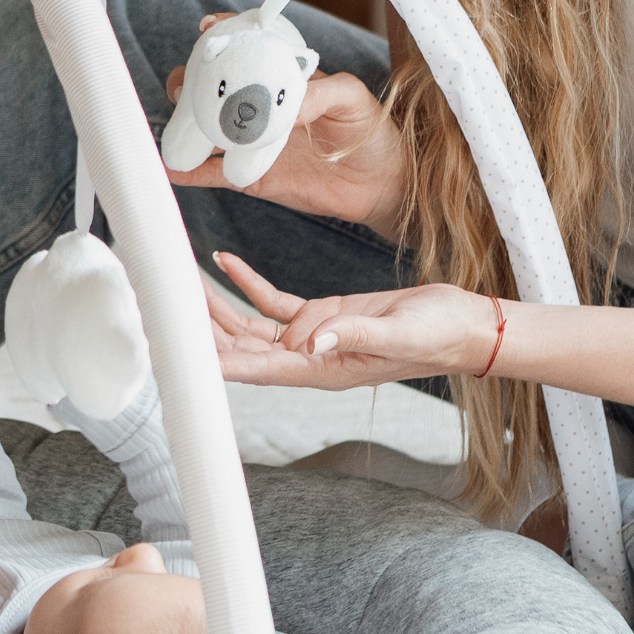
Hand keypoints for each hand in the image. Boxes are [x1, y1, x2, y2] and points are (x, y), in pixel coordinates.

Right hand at [165, 17, 407, 234]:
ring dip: (183, 123)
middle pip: (213, 86)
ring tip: (174, 126)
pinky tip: (170, 168)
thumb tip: (283, 105)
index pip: (248, 49)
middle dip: (190, 80)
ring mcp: (252, 142)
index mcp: (284, 78)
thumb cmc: (372, 133)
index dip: (224, 34)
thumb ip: (320, 93)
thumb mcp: (353, 100)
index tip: (208, 28)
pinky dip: (188, 171)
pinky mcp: (250, 176)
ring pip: (206, 127)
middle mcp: (261, 106)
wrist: (380, 186)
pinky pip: (212, 172)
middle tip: (186, 87)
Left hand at [208, 251, 492, 390]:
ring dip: (218, 306)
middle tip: (169, 307)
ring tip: (184, 282)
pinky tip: (226, 263)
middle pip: (243, 348)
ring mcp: (314, 337)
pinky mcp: (323, 315)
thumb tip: (309, 342)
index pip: (259, 370)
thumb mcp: (399, 334)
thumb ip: (353, 337)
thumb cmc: (440, 335)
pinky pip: (274, 303)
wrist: (464, 324)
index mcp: (323, 370)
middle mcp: (310, 358)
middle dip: (206, 331)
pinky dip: (248, 284)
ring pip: (251, 325)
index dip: (219, 364)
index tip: (183, 358)